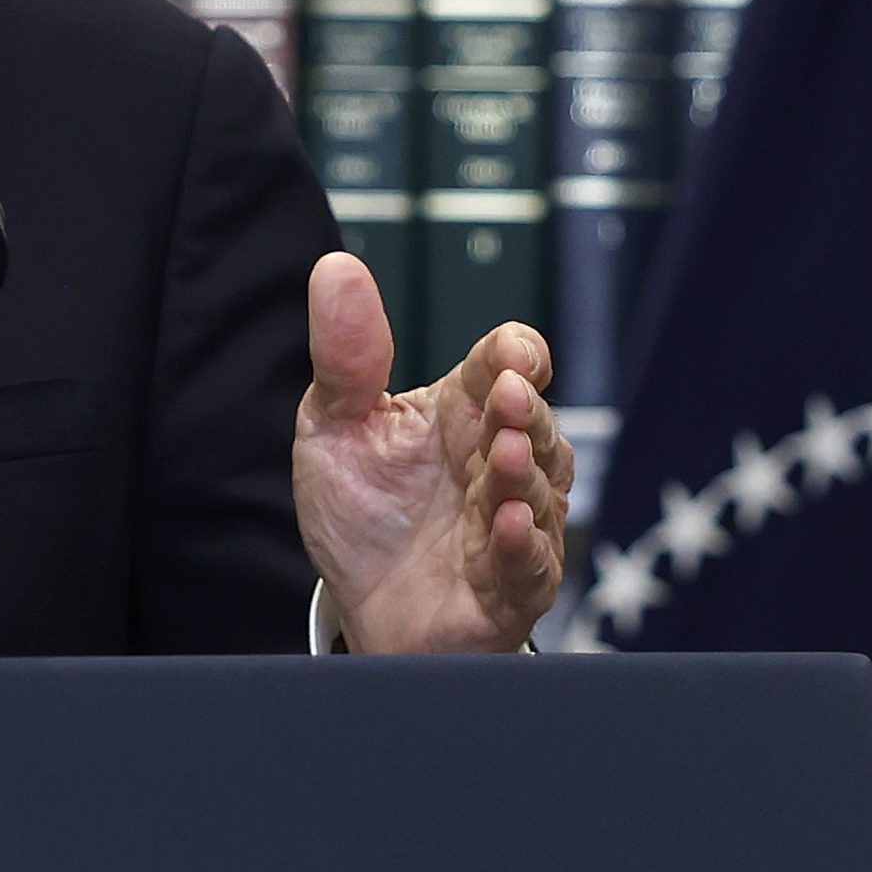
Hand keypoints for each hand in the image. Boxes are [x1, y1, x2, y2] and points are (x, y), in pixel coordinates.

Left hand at [291, 250, 569, 654]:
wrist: (361, 604)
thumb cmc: (362, 512)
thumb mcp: (334, 427)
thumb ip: (344, 356)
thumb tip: (335, 266)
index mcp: (464, 411)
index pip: (508, 365)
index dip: (518, 353)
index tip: (511, 354)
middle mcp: (499, 460)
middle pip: (533, 424)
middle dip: (525, 411)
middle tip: (510, 397)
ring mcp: (514, 522)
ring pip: (538, 490)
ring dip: (523, 473)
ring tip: (504, 453)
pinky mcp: (513, 585)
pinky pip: (529, 563)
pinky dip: (522, 544)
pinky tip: (507, 524)